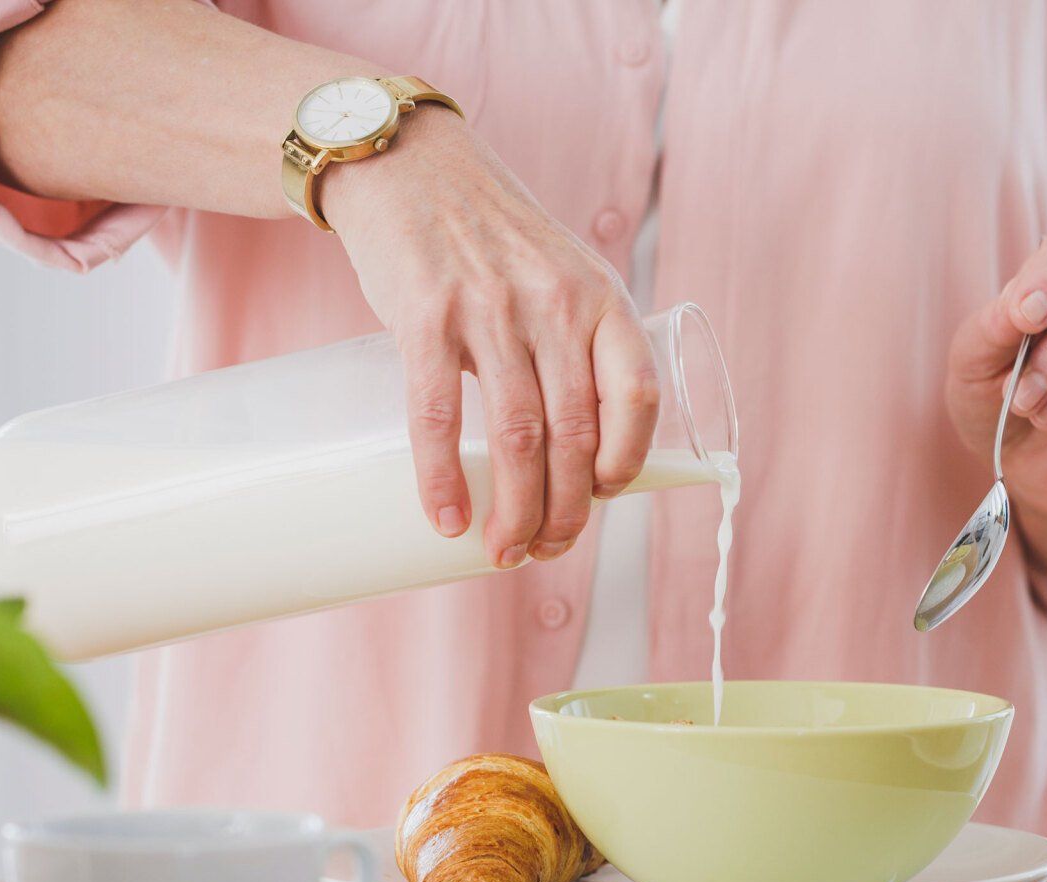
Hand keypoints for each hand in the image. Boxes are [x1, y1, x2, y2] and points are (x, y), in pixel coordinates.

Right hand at [321, 108, 661, 566]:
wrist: (408, 164)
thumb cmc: (490, 236)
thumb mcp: (561, 273)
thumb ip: (577, 344)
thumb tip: (577, 450)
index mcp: (600, 299)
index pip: (637, 395)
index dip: (628, 459)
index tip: (605, 495)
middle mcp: (554, 305)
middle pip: (574, 435)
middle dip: (566, 511)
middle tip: (545, 550)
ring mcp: (489, 311)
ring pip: (516, 439)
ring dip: (514, 511)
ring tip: (504, 551)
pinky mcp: (424, 318)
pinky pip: (438, 417)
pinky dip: (443, 480)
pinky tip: (448, 520)